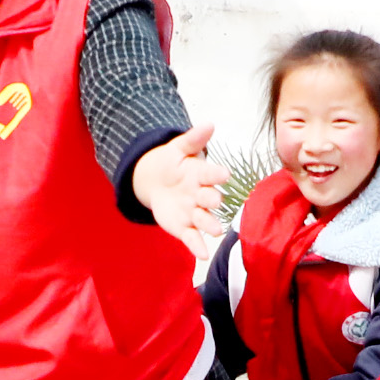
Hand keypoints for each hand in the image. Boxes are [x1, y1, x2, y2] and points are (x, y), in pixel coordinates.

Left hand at [132, 123, 227, 257]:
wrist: (156, 182)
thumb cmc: (172, 164)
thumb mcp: (178, 149)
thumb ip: (193, 139)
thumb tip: (209, 124)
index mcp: (201, 175)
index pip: (211, 174)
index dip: (217, 174)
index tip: (224, 174)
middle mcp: (202, 195)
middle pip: (210, 199)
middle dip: (213, 200)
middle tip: (216, 201)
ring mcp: (195, 213)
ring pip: (205, 220)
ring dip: (211, 225)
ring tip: (216, 231)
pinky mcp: (185, 228)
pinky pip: (192, 238)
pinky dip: (197, 247)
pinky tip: (201, 256)